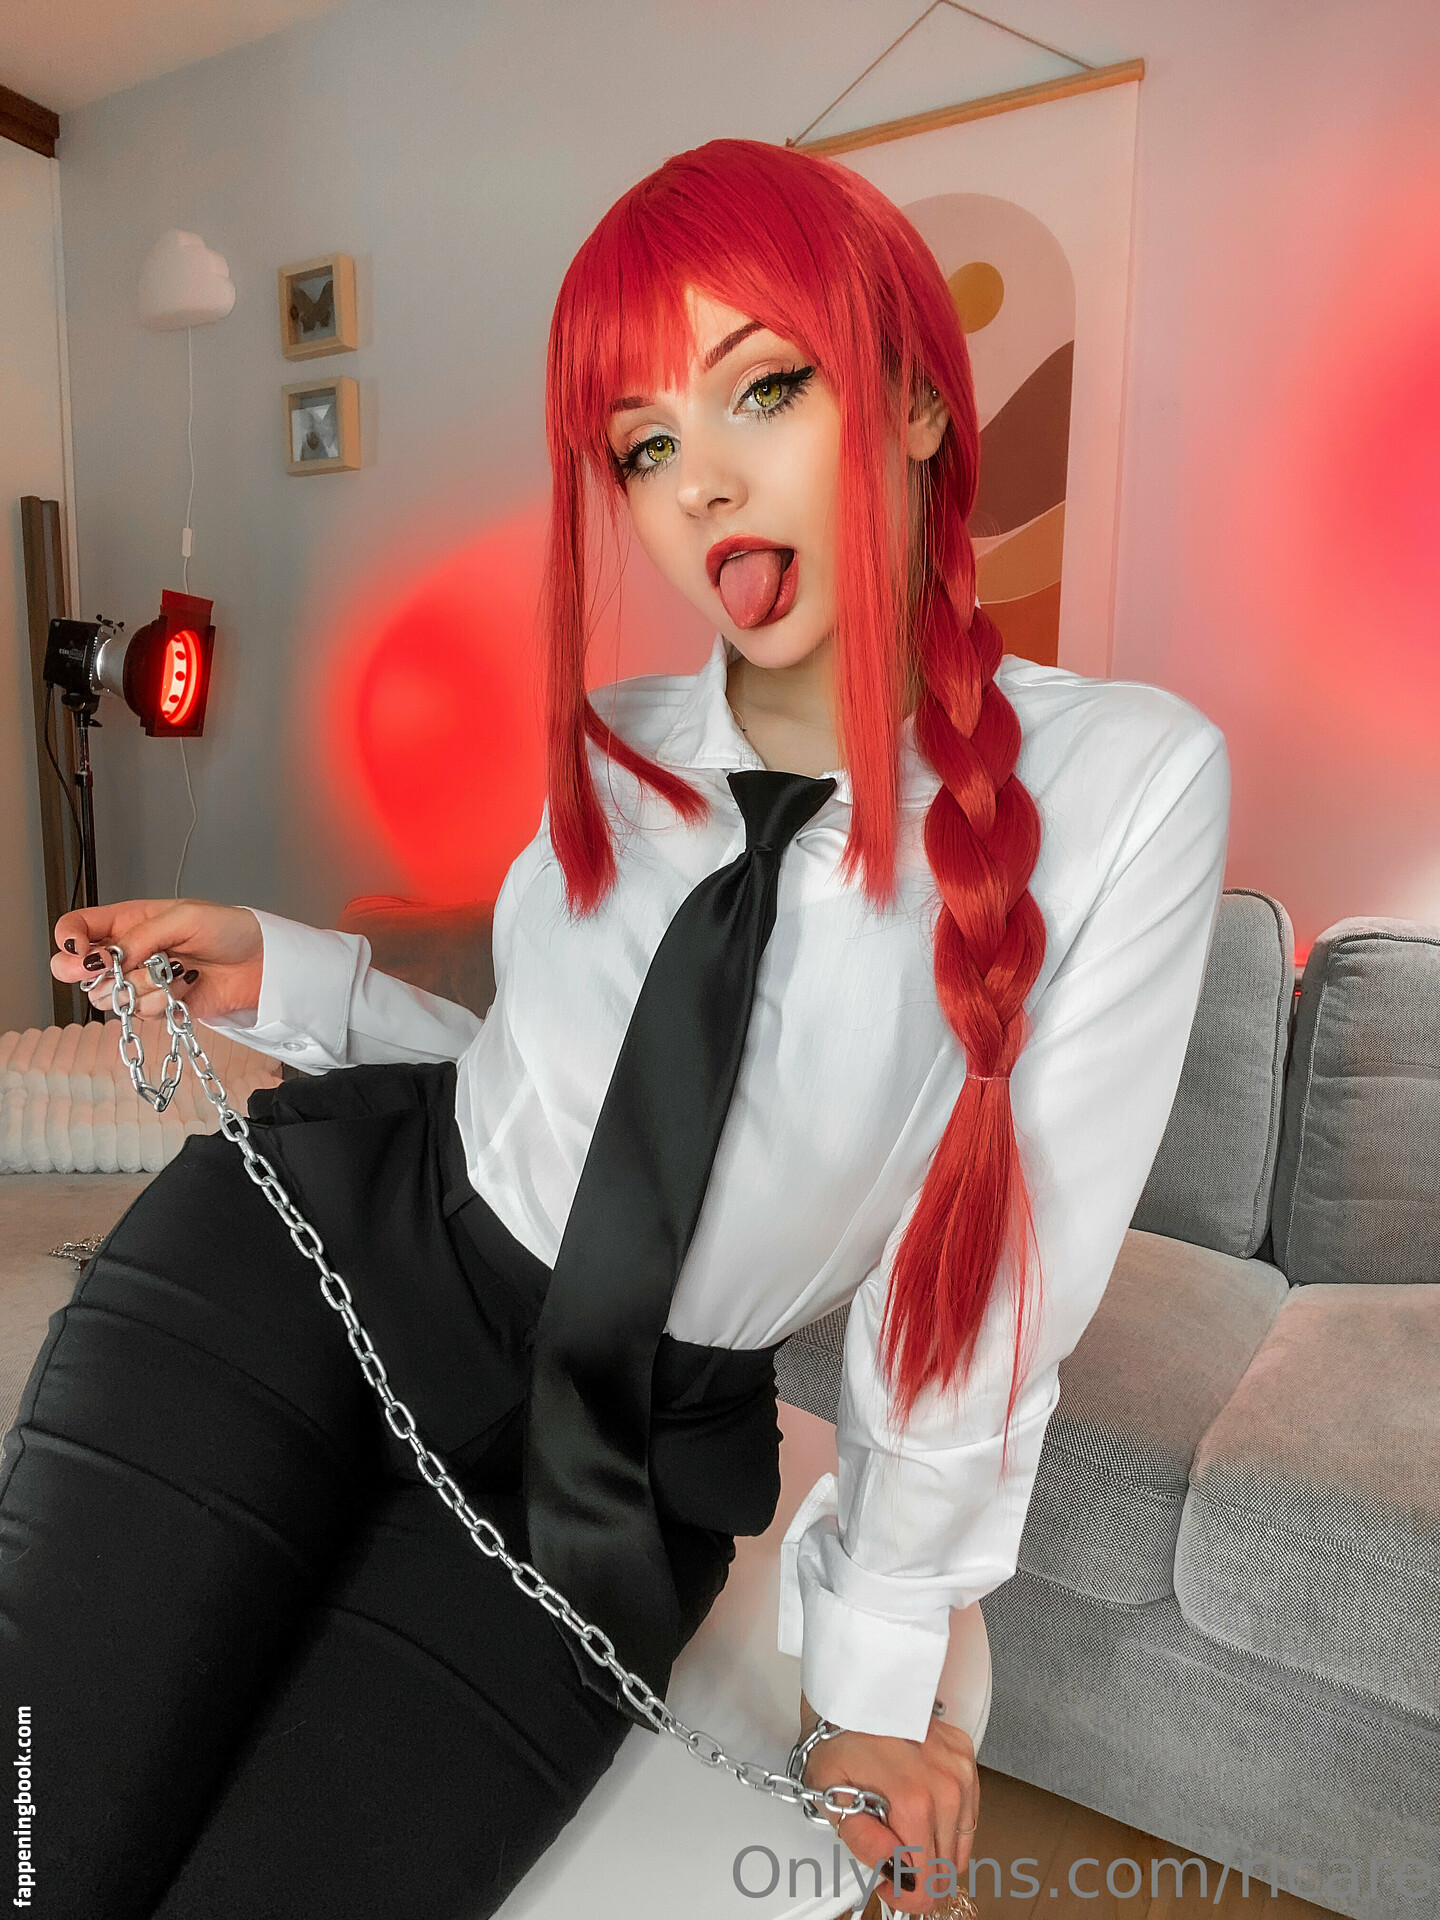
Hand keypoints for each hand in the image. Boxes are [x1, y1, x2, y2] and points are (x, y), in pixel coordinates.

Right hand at [52, 900, 263, 1025]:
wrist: (261, 964)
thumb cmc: (228, 930)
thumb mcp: (185, 918)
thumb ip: (142, 936)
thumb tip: (107, 957)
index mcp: (127, 921)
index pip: (77, 928)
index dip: (69, 940)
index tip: (80, 951)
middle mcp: (127, 953)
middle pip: (80, 971)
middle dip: (97, 973)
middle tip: (121, 969)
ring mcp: (140, 982)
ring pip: (108, 996)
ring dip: (138, 987)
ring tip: (171, 972)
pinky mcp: (158, 1006)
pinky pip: (140, 1012)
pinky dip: (160, 1003)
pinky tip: (184, 988)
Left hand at [797, 1692, 978, 1915]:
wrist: (851, 1688)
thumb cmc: (835, 1735)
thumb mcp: (828, 1795)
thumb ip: (862, 1841)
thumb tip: (891, 1868)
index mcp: (914, 1799)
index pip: (929, 1881)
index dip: (906, 1896)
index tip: (888, 1885)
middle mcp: (947, 1784)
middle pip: (948, 1866)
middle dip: (918, 1873)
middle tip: (888, 1856)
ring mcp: (960, 1767)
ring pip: (961, 1842)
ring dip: (935, 1847)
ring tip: (902, 1829)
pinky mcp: (965, 1754)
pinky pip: (967, 1810)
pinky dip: (947, 1820)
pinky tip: (920, 1809)